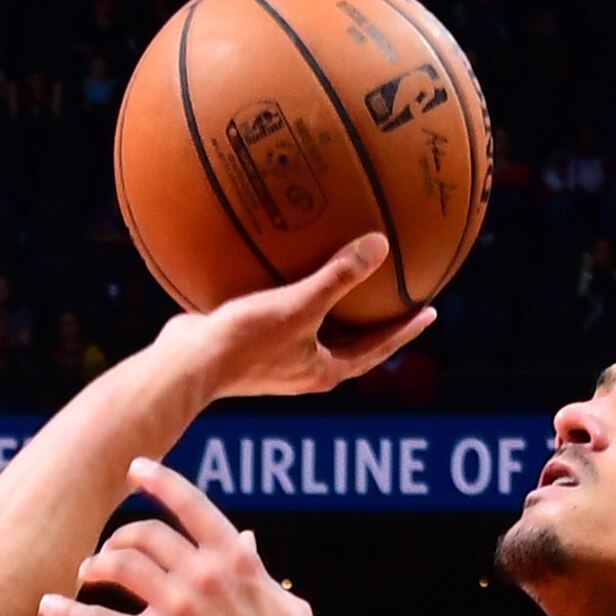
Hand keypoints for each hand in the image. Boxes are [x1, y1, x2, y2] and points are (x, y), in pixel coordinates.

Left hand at [40, 458, 313, 615]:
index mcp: (235, 560)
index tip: (136, 469)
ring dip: (96, 564)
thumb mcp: (288, 606)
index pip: (191, 504)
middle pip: (146, 534)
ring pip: (119, 566)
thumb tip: (247, 538)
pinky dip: (68, 611)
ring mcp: (176, 609)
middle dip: (122, 535)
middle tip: (113, 548)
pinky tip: (48, 605)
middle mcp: (202, 576)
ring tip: (87, 573)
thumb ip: (261, 569)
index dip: (160, 481)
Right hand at [170, 233, 436, 398]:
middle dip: (374, 323)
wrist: (186, 364)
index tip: (429, 312)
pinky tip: (283, 267)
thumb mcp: (299, 304)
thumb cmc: (246, 340)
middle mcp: (302, 369)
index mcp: (323, 369)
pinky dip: (290, 295)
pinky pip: (279, 315)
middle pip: (351, 344)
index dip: (404, 329)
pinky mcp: (248, 344)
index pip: (377, 349)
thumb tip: (380, 245)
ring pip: (314, 332)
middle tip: (398, 298)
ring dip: (332, 310)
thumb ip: (339, 276)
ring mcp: (275, 360)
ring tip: (345, 282)